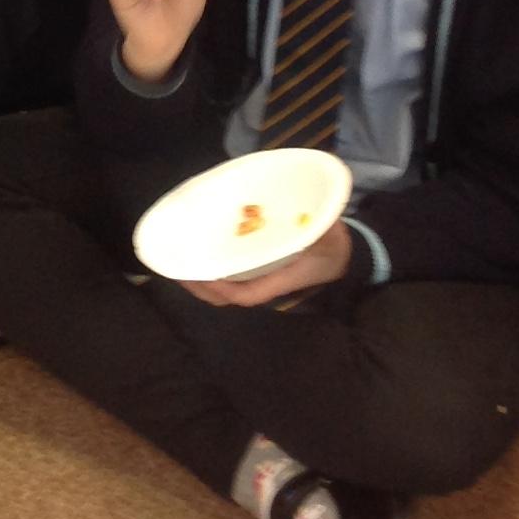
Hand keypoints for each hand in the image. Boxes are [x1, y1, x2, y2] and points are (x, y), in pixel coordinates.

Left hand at [180, 221, 354, 308]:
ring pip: (224, 287)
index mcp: (281, 279)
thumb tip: (312, 222)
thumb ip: (320, 230)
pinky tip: (198, 252)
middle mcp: (265, 281)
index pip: (248, 294)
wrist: (342, 255)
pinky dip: (210, 268)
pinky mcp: (256, 268)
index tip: (204, 276)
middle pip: (226, 296)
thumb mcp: (330, 236)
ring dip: (200, 279)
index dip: (224, 290)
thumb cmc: (333, 247)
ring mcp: (259, 277)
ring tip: (178, 263)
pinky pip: (228, 274)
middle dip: (201, 287)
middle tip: (176, 269)